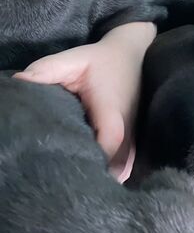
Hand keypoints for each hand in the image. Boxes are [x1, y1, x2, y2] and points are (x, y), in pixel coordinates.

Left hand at [13, 22, 156, 181]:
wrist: (132, 54)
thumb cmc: (101, 59)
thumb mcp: (74, 59)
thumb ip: (46, 69)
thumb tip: (18, 82)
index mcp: (112, 109)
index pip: (110, 141)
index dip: (92, 158)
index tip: (65, 163)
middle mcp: (128, 126)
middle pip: (117, 165)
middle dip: (95, 175)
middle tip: (64, 178)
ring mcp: (135, 134)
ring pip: (123, 169)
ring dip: (105, 176)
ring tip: (78, 178)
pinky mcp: (135, 138)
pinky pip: (126, 165)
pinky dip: (112, 172)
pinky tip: (94, 173)